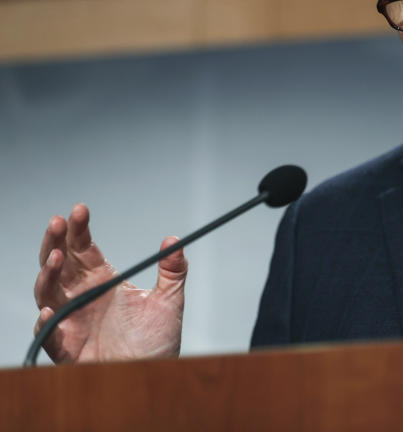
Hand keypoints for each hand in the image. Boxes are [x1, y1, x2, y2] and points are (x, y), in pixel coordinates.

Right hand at [33, 203, 186, 362]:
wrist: (151, 375)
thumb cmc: (157, 341)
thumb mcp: (169, 301)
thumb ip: (172, 271)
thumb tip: (174, 239)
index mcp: (102, 280)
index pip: (84, 248)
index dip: (78, 229)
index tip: (79, 210)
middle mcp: (82, 295)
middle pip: (59, 263)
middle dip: (55, 241)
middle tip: (58, 222)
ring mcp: (71, 319)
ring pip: (47, 291)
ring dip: (48, 274)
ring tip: (56, 258)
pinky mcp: (66, 346)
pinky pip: (48, 332)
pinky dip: (46, 319)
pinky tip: (52, 306)